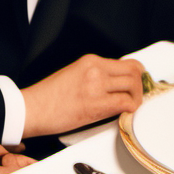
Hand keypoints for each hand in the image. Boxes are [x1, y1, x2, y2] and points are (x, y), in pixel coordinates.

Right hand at [21, 54, 143, 136]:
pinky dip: (130, 109)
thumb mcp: (73, 74)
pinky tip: (123, 113)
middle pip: (134, 72)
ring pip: (134, 87)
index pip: (126, 63)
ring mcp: (97, 86)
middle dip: (140, 86)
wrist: (33, 109)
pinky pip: (126, 103)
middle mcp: (96, 70)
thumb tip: (114, 83)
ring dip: (136, 98)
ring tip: (128, 106)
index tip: (136, 83)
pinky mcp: (97, 105)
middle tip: (136, 96)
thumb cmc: (48, 96)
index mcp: (89, 61)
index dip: (136, 75)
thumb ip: (94, 75)